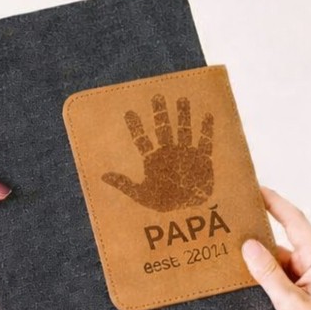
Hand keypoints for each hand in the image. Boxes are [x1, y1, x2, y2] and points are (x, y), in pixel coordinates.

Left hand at [102, 93, 214, 210]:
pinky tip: (208, 115)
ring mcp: (186, 154)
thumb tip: (103, 176)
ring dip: (183, 116)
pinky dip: (206, 130)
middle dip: (160, 114)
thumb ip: (124, 185)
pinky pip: (205, 143)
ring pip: (184, 130)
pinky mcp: (202, 160)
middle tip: (157, 97)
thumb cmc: (165, 204)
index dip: (136, 126)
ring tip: (181, 99)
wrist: (189, 212)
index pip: (142, 139)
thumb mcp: (141, 196)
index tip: (129, 112)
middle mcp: (169, 152)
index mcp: (153, 160)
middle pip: (163, 128)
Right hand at [241, 189, 310, 309]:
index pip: (294, 222)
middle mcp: (310, 268)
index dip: (275, 203)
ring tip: (224, 251)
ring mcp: (303, 286)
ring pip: (273, 266)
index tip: (255, 188)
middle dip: (256, 231)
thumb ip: (270, 274)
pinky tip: (236, 282)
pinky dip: (256, 282)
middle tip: (230, 219)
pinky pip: (272, 284)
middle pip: (279, 242)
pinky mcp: (295, 303)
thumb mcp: (294, 304)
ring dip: (253, 261)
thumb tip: (249, 245)